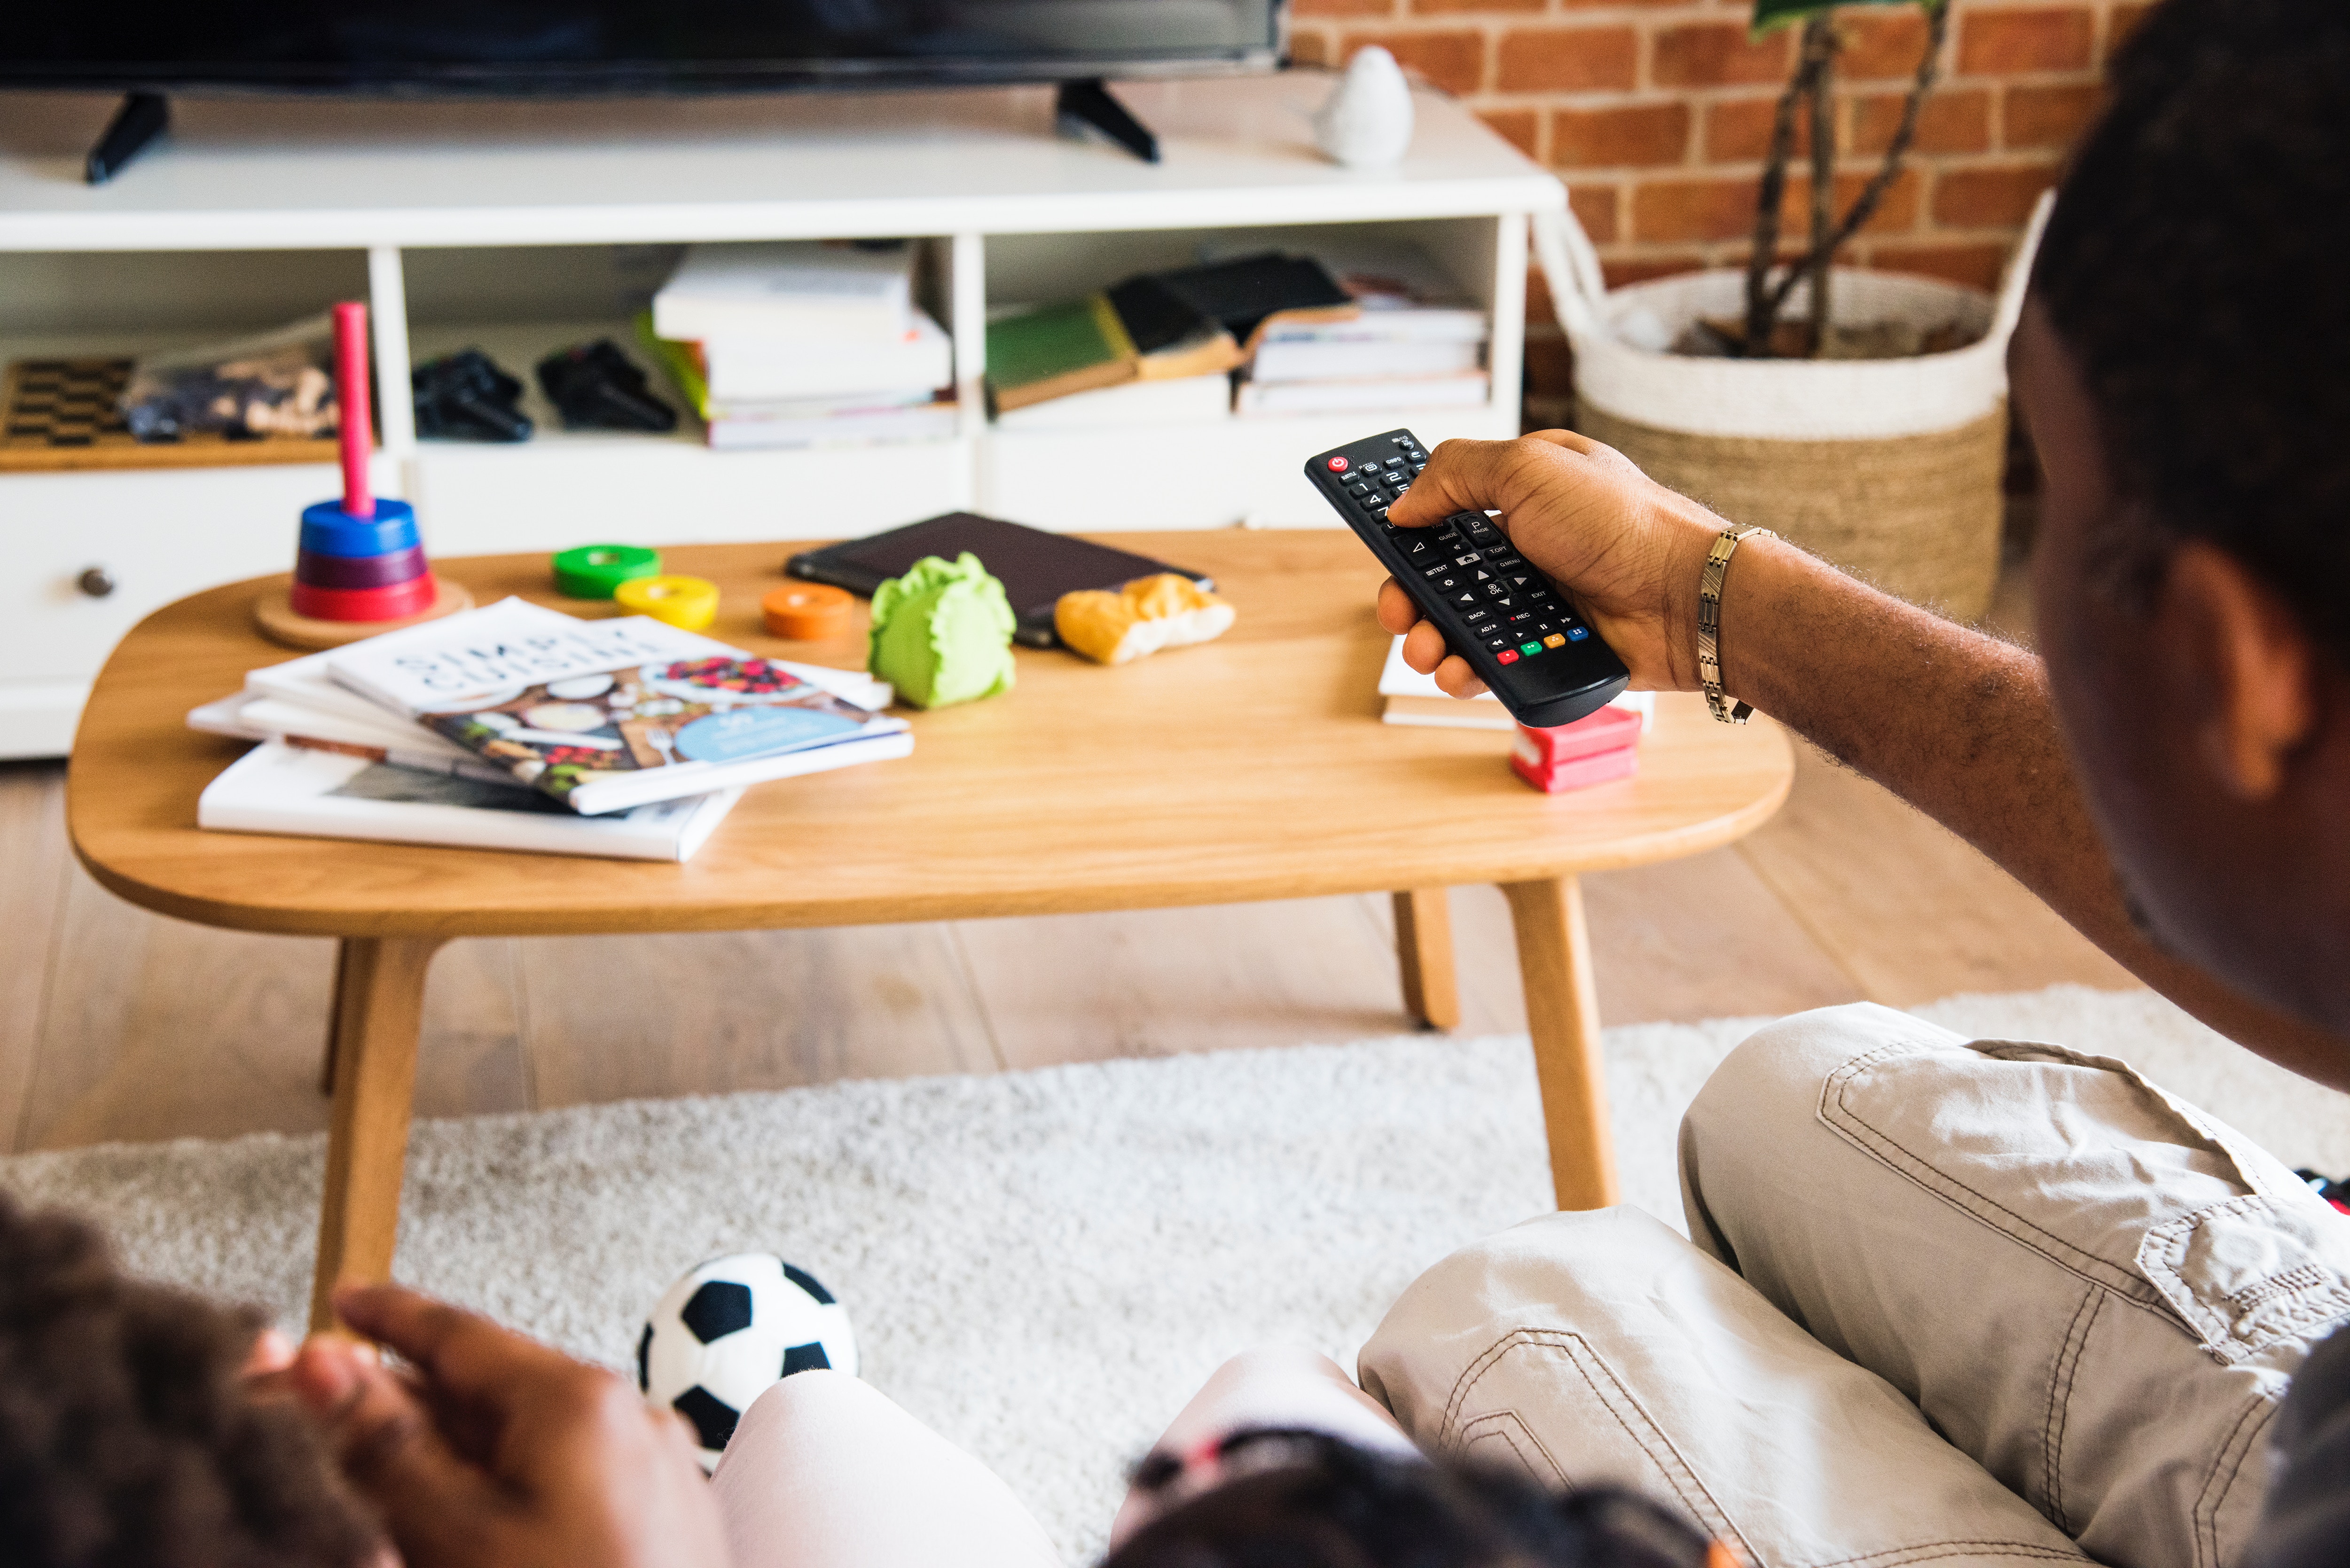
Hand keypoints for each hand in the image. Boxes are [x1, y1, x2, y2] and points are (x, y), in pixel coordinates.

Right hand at [288, 1284, 729, 1567]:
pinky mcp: (663, 1519)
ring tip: (377, 1470)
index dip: (391, 1319)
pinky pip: (566, 1480)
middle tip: (320, 1408)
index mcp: (581, 1400)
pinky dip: (504, 1488)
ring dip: (450, 1449)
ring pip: (526, 1439)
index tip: (343, 1302)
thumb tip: (321, 1365)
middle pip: (492, 1388)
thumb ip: (387, 1449)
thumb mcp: (454, 1537)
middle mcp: (629, 1417)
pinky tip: (456, 1518)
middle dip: (404, 1398)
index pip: (462, 1335)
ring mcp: (654, 1469)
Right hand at [1377, 431, 1731, 696]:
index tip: (1380, 541)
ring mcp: (1537, 602)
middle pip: (1442, 576)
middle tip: (1398, 612)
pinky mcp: (1549, 651)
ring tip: (1428, 652)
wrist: (1686, 595)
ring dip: (1431, 642)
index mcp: (1520, 495)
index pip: (1445, 508)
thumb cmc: (1623, 520)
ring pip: (1461, 628)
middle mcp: (1526, 548)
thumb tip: (1403, 503)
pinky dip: (1468, 672)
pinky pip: (1493, 666)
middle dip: (1409, 596)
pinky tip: (1462, 673)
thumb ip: (1456, 474)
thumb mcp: (1530, 466)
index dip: (1408, 525)